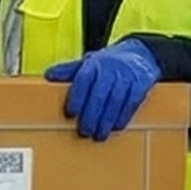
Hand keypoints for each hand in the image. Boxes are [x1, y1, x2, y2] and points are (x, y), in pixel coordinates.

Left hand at [46, 39, 162, 141]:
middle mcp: (110, 68)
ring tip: (99, 135)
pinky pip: (132, 102)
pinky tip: (116, 127)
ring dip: (107, 120)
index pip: (83, 80)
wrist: (139, 54)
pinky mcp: (142, 83)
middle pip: (99, 94)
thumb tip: (48, 76)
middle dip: (91, 115)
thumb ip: (68, 71)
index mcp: (94, 64)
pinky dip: (124, 116)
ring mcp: (127, 76)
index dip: (77, 97)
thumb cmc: (107, 64)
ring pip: (115, 100)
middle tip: (85, 132)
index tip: (71, 114)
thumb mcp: (87, 63)